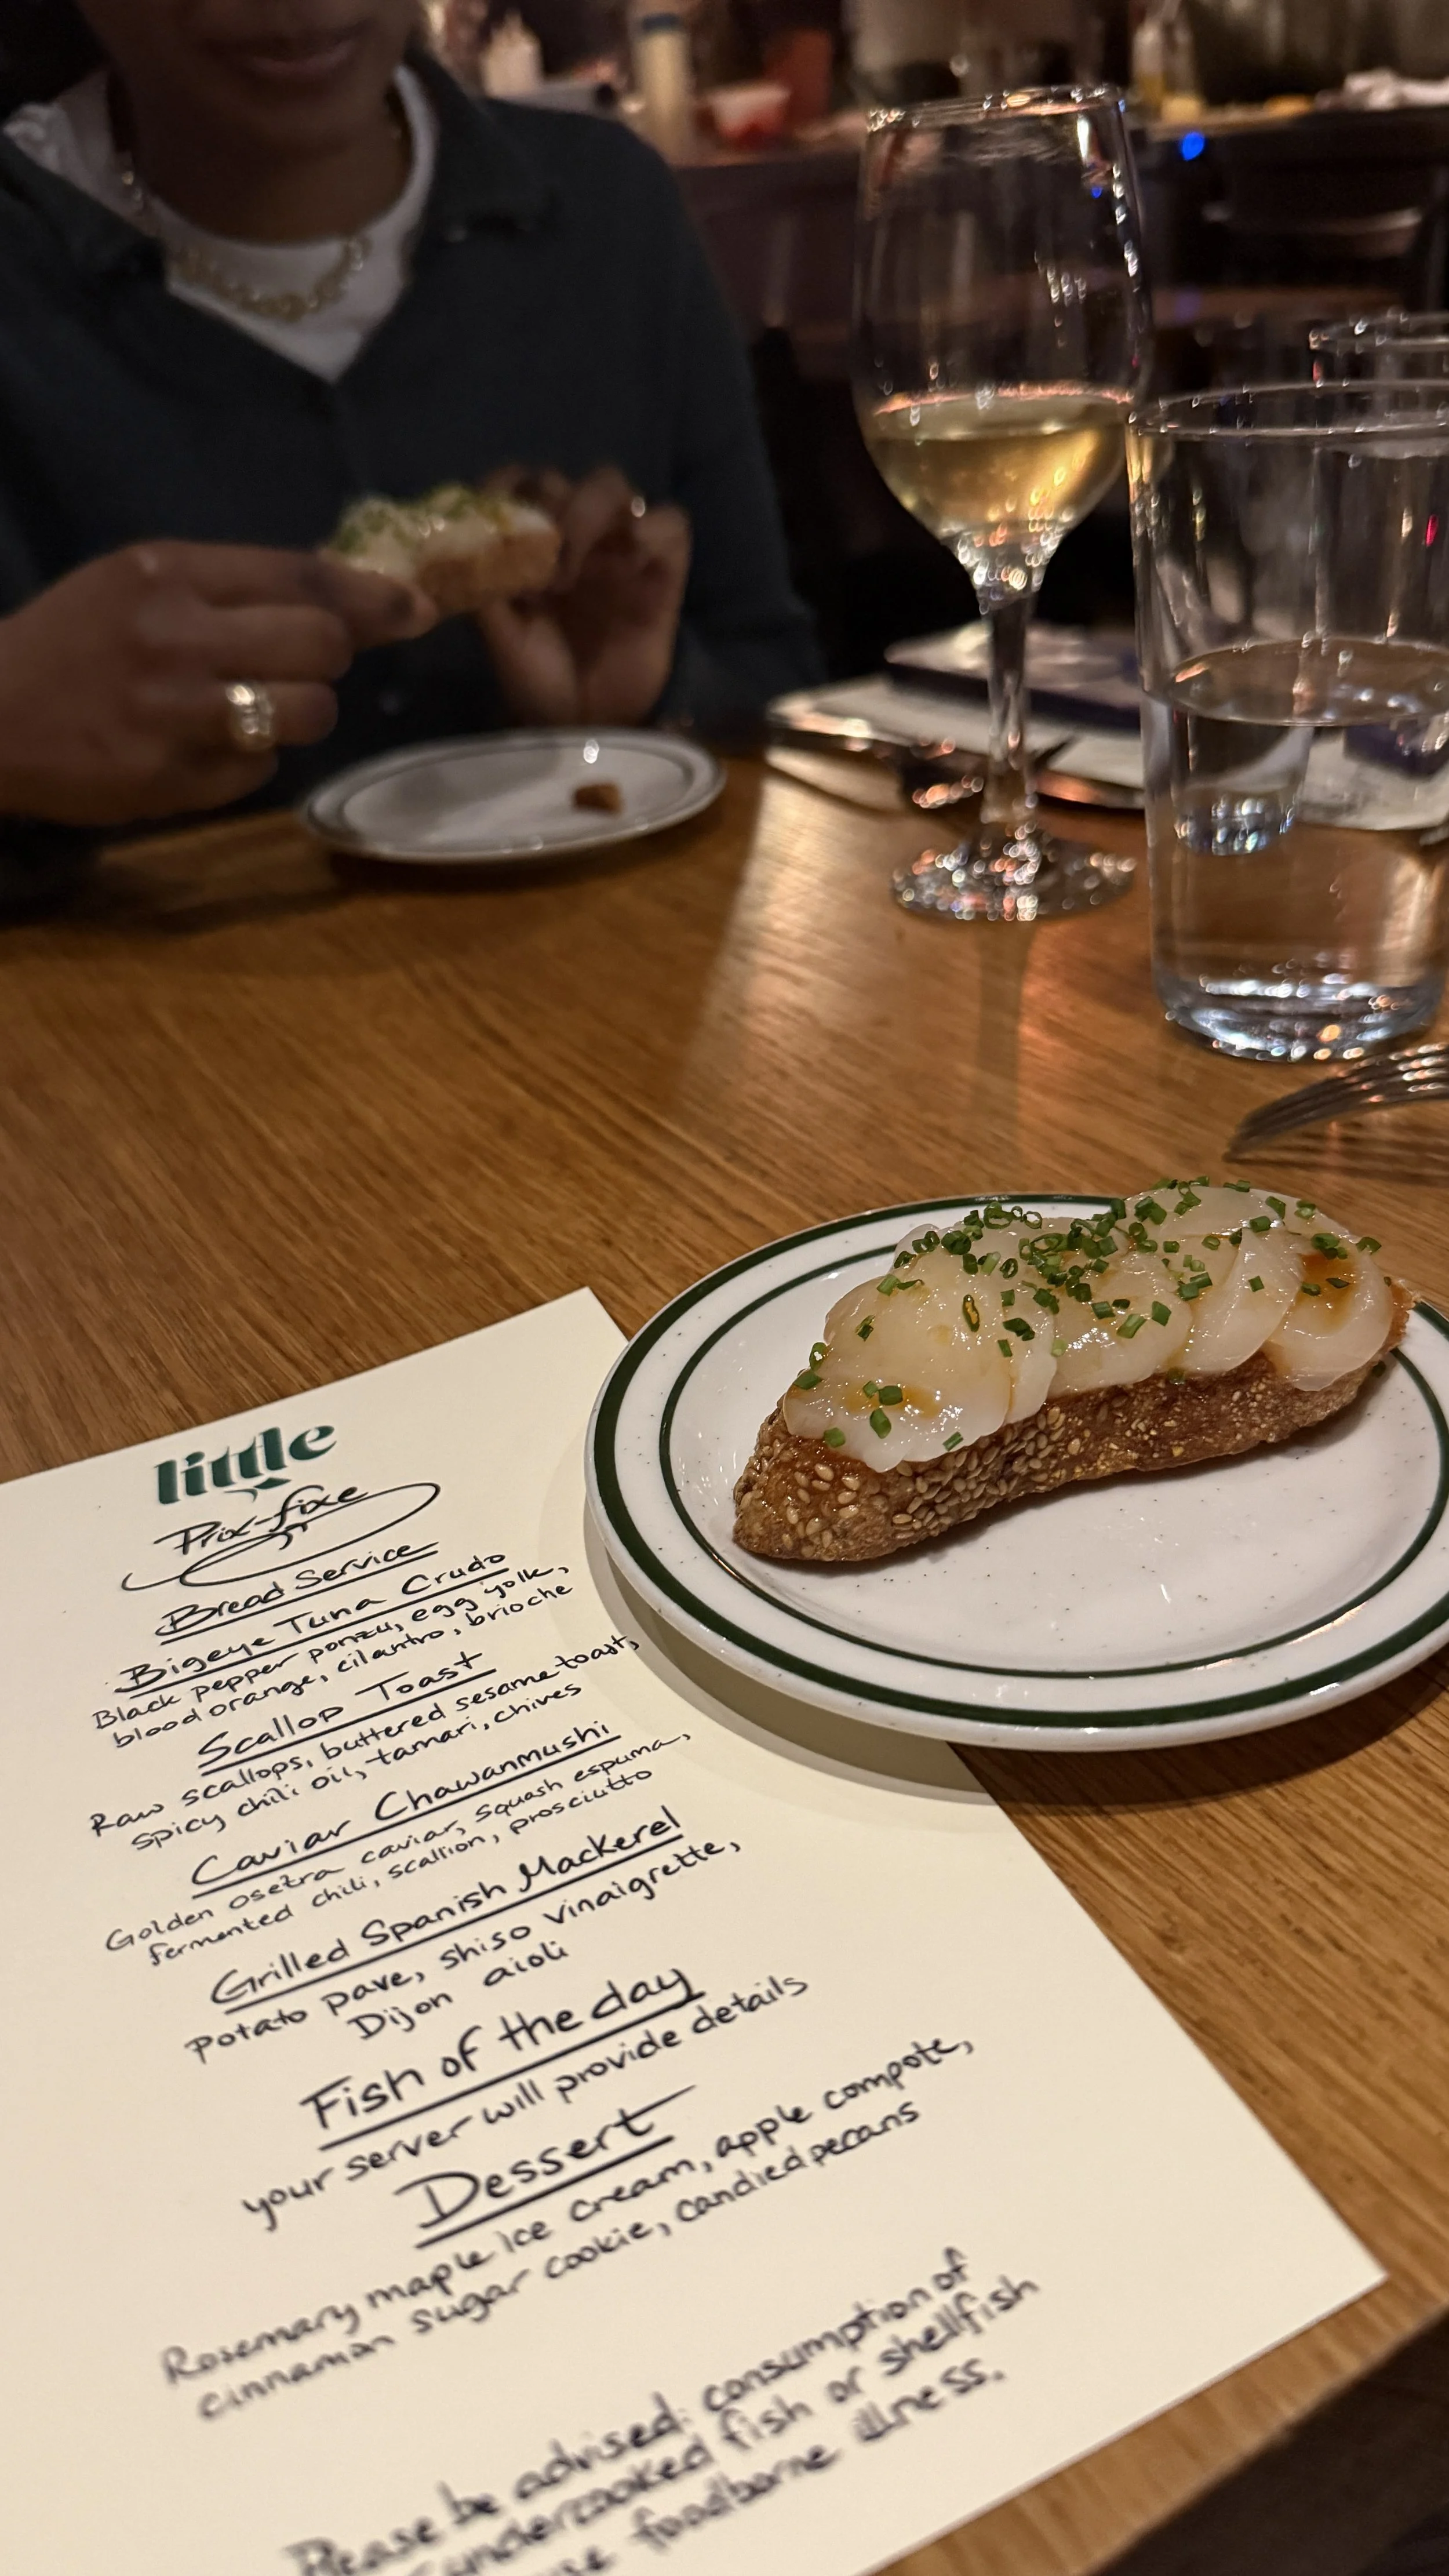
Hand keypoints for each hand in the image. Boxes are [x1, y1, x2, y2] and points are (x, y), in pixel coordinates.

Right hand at [0, 542, 433, 828]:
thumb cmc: (74, 642)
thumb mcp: (140, 582)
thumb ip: (230, 583)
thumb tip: (339, 591)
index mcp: (170, 574)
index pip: (301, 577)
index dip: (371, 596)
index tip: (414, 608)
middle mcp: (178, 637)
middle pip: (322, 644)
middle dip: (328, 656)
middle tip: (297, 664)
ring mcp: (177, 713)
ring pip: (307, 713)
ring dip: (301, 714)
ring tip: (257, 709)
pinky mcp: (172, 779)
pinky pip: (261, 773)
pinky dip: (250, 764)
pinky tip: (204, 748)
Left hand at [475, 467, 690, 727]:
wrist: (586, 722)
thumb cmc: (540, 679)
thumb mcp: (501, 635)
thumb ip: (487, 587)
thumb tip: (471, 546)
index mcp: (533, 544)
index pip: (521, 484)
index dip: (508, 484)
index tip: (495, 510)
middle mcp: (576, 536)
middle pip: (566, 480)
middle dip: (549, 504)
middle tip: (540, 556)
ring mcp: (620, 548)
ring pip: (614, 487)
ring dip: (589, 513)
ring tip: (572, 570)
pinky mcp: (664, 568)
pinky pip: (671, 523)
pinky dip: (650, 529)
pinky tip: (629, 560)